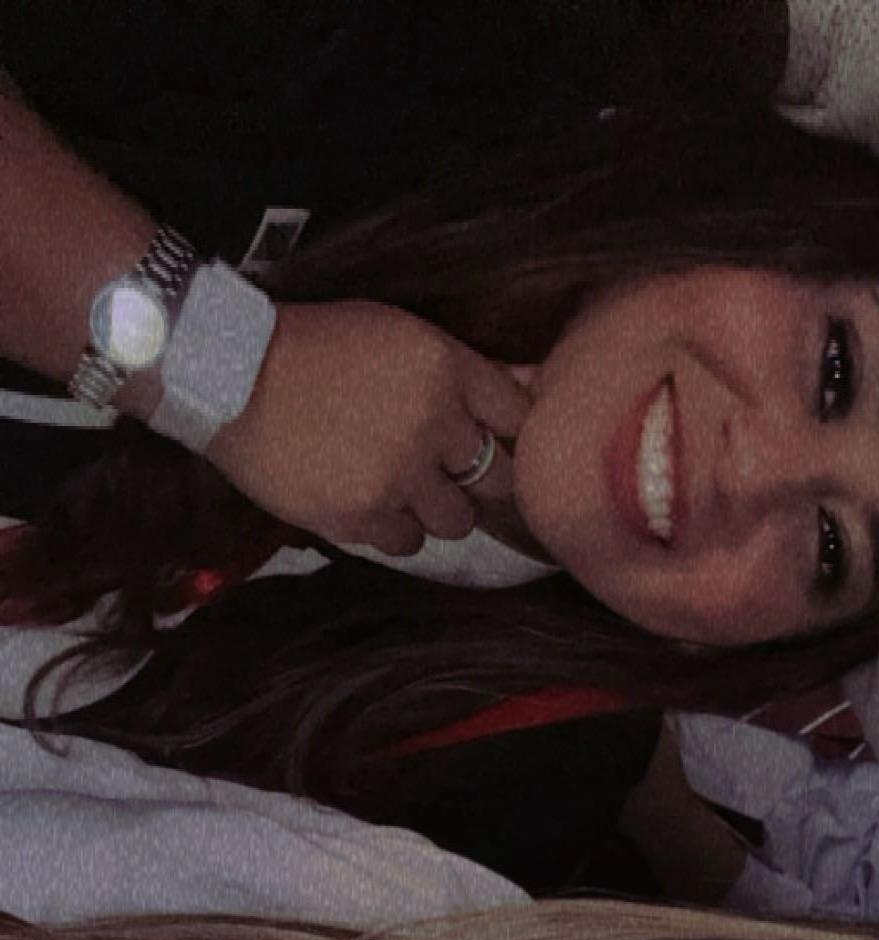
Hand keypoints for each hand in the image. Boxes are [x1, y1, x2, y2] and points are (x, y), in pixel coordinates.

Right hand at [208, 300, 531, 551]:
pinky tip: (367, 501)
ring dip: (434, 508)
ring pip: (456, 520)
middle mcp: (432, 423)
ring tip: (398, 486)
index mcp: (444, 368)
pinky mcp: (362, 515)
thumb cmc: (312, 345)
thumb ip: (458, 369)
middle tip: (445, 471)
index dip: (510, 433)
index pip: (518, 415)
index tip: (493, 440)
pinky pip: (406, 544)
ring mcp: (398, 475)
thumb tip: (525, 385)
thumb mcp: (394, 333)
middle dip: (477, 477)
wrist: (231, 372)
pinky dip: (393, 529)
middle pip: (498, 477)